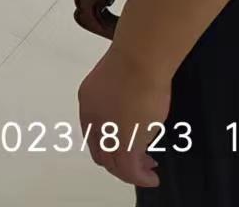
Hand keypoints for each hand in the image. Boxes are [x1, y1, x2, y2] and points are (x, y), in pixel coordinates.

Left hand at [77, 47, 169, 188]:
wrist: (138, 60)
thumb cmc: (133, 62)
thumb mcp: (119, 80)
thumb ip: (120, 98)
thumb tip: (133, 111)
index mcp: (88, 103)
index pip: (93, 134)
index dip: (108, 144)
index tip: (125, 146)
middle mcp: (93, 121)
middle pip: (101, 152)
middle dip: (118, 161)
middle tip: (139, 163)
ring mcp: (108, 132)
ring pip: (113, 164)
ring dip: (129, 172)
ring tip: (147, 171)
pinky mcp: (126, 143)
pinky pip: (130, 170)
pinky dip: (140, 177)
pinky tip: (150, 177)